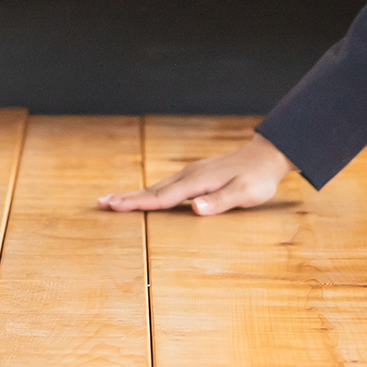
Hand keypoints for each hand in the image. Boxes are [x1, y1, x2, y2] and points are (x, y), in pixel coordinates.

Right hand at [97, 134, 295, 215]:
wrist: (265, 157)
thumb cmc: (257, 178)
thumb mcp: (245, 193)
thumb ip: (219, 202)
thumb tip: (194, 209)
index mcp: (197, 182)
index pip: (161, 197)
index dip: (137, 204)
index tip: (114, 206)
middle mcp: (189, 176)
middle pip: (152, 190)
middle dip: (126, 198)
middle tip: (101, 203)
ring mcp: (191, 175)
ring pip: (157, 187)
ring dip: (134, 195)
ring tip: (113, 200)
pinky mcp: (194, 177)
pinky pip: (166, 187)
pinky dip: (149, 192)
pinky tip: (144, 197)